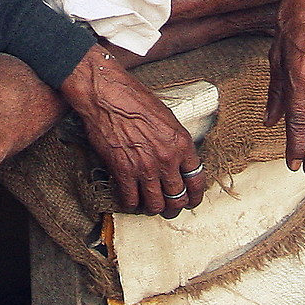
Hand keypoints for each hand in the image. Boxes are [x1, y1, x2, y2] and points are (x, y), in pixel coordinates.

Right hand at [60, 44, 206, 215]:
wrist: (107, 96)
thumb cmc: (135, 100)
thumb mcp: (167, 119)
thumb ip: (175, 143)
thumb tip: (177, 161)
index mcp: (182, 144)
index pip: (196, 181)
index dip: (195, 196)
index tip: (191, 200)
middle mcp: (167, 159)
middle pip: (177, 198)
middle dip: (174, 206)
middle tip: (169, 207)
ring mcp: (144, 167)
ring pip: (155, 204)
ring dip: (153, 208)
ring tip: (150, 205)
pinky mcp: (122, 171)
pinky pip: (130, 200)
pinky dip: (131, 203)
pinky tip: (130, 199)